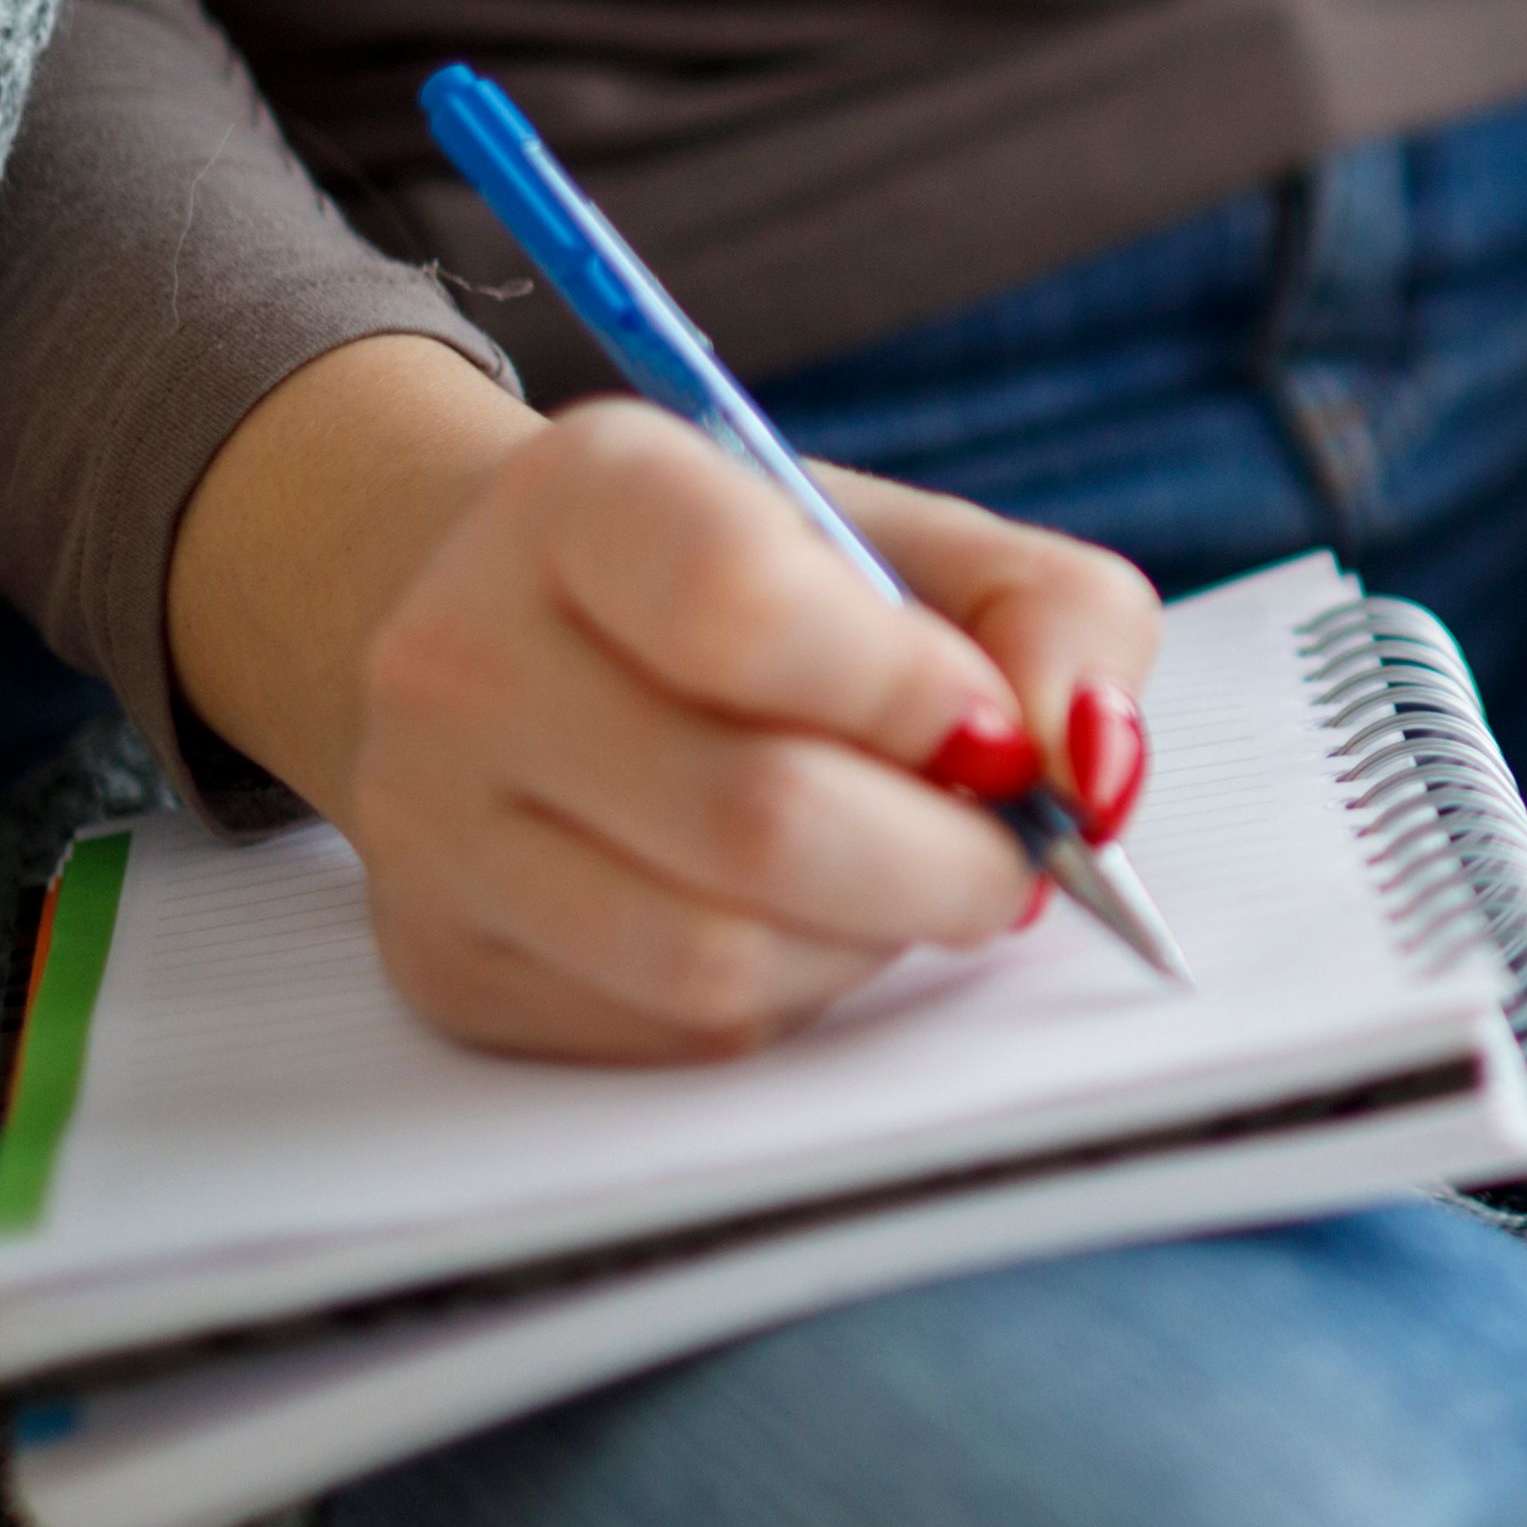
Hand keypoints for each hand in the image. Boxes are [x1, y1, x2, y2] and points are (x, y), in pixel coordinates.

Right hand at [163, 333, 1166, 1064]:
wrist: (540, 637)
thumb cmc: (770, 589)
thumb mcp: (925, 545)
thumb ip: (1058, 619)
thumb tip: (1092, 767)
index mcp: (581, 495)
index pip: (739, 608)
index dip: (911, 694)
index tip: (999, 734)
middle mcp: (463, 653)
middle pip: (751, 814)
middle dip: (946, 859)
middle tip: (1015, 855)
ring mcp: (433, 824)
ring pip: (713, 957)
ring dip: (871, 939)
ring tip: (904, 876)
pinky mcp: (447, 964)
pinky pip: (670, 1031)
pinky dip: (792, 992)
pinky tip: (801, 920)